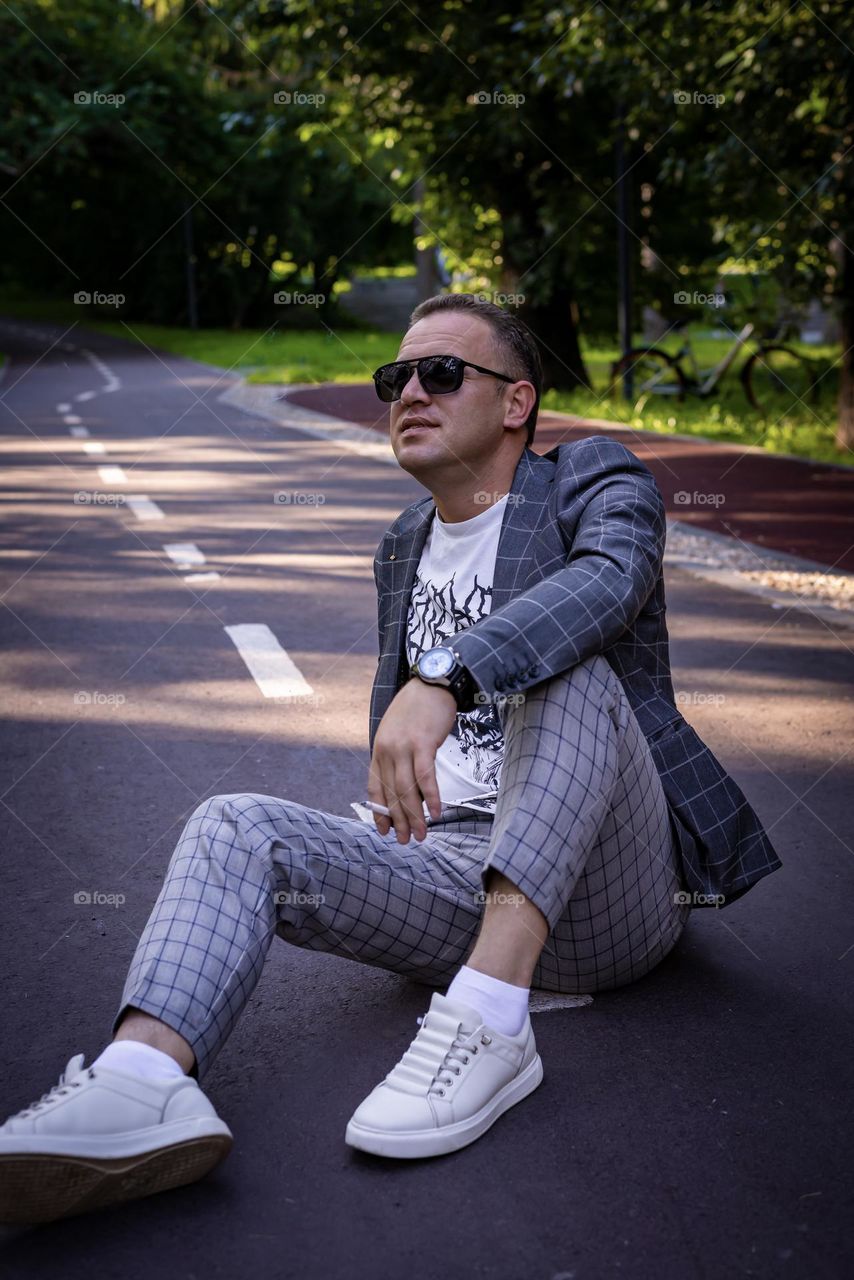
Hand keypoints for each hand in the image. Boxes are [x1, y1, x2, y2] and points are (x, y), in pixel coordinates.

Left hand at [367, 678, 456, 843]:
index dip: (379, 812)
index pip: (374, 787)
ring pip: (406, 790)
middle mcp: (387, 750)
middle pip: (391, 793)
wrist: (432, 683)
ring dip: (415, 816)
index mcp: (379, 749)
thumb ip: (396, 756)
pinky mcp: (423, 743)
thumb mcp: (397, 732)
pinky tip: (436, 812)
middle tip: (406, 841)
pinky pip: (425, 776)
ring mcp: (404, 747)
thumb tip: (403, 786)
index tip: (384, 831)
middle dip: (398, 821)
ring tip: (422, 834)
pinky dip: (431, 797)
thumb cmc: (417, 709)